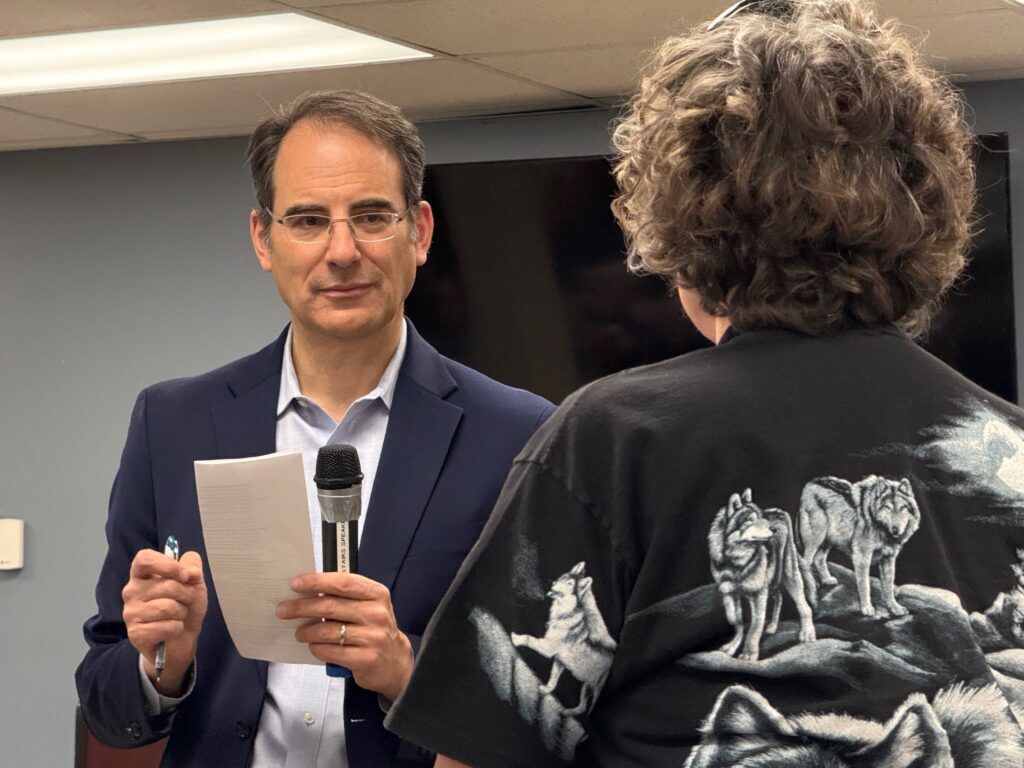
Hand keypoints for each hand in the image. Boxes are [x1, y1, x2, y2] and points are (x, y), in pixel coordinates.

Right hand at [122, 548, 207, 696]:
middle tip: (185, 603)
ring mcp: (130, 613)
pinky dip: (176, 629)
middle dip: (187, 595)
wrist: (181, 638)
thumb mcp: (194, 582)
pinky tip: (170, 630)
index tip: (184, 575)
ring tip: (176, 616)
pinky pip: (166, 627)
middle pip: (168, 585)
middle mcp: (131, 591)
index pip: (145, 559)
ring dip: (181, 613)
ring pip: (168, 607)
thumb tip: (190, 570)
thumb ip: (193, 568)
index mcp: (142, 574)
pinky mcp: (135, 633)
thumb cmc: (184, 606)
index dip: (167, 564)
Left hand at [277, 572, 412, 700]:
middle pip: (330, 607)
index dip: (317, 582)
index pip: (343, 583)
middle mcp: (377, 613)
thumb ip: (345, 596)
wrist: (394, 661)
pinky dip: (316, 648)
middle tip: (283, 610)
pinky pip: (330, 651)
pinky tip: (314, 646)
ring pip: (327, 631)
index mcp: (377, 594)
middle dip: (301, 607)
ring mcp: (373, 637)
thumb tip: (309, 590)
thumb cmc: (373, 627)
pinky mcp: (365, 659)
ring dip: (306, 632)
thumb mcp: (368, 605)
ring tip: (299, 633)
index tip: (295, 583)